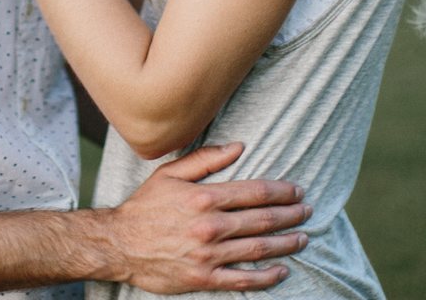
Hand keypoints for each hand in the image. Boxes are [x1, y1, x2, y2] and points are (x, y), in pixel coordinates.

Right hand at [100, 142, 310, 293]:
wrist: (117, 244)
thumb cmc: (144, 207)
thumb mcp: (169, 174)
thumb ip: (205, 159)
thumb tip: (238, 146)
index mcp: (204, 198)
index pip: (255, 192)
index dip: (281, 191)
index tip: (297, 191)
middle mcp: (210, 226)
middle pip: (262, 220)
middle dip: (290, 215)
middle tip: (307, 211)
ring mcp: (208, 255)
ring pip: (258, 248)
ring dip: (285, 243)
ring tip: (302, 238)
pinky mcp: (203, 278)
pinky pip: (242, 279)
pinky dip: (266, 276)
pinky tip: (281, 270)